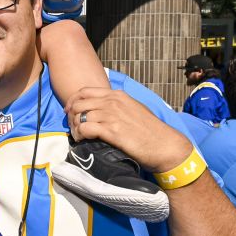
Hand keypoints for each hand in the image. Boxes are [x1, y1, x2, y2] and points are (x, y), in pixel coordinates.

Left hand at [64, 88, 190, 171]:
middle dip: (71, 115)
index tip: (70, 112)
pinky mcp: (112, 131)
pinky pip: (84, 129)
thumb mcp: (134, 109)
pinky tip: (82, 141)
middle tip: (73, 127)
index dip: (73, 101)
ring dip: (75, 127)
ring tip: (78, 136)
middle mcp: (113, 102)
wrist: (164, 145)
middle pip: (78, 103)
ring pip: (79, 116)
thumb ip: (118, 106)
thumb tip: (102, 109)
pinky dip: (79, 135)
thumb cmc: (151, 131)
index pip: (85, 91)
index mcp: (118, 95)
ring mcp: (112, 116)